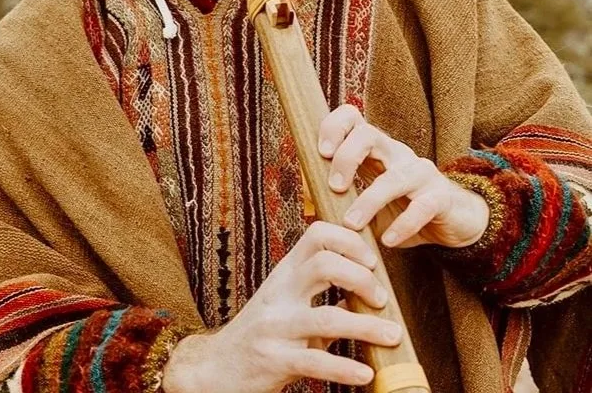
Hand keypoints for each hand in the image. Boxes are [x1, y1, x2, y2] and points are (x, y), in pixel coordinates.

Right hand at [162, 221, 402, 392]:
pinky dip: (345, 368)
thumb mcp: (285, 302)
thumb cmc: (260, 333)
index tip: (371, 260)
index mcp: (285, 274)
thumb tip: (364, 287)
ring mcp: (275, 326)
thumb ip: (317, 292)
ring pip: (327, 318)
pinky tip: (365, 374)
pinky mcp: (274, 360)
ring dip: (367, 327)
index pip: (316, 235)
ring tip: (393, 335)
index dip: (348, 240)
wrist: (216, 367)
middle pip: (323, 264)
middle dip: (361, 278)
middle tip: (382, 298)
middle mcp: (279, 293)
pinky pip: (315, 362)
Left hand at [318, 104, 489, 248]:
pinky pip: (422, 207)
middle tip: (334, 187)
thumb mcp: (365, 197)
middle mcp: (397, 153)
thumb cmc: (400, 207)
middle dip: (347, 158)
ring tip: (351, 223)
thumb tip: (306, 190)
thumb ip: (340, 192)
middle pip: (369, 135)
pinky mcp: (441, 197)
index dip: (334, 127)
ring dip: (369, 200)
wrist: (452, 222)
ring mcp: (421, 172)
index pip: (352, 117)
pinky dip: (403, 224)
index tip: (321, 153)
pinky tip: (388, 240)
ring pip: (394, 176)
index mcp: (375, 148)